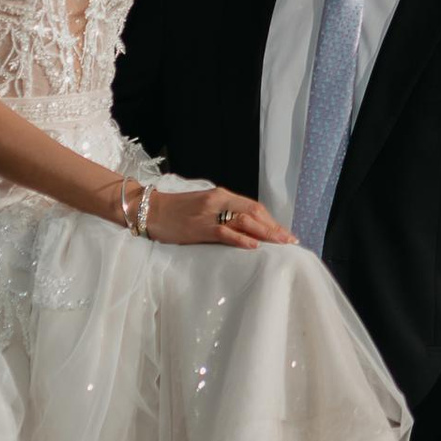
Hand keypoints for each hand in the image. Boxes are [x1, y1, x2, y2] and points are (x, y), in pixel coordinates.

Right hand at [145, 182, 295, 250]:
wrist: (151, 211)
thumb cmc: (177, 211)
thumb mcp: (205, 206)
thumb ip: (224, 212)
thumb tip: (245, 227)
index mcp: (222, 195)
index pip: (253, 206)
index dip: (270, 219)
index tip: (283, 231)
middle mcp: (219, 200)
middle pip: (254, 212)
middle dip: (274, 227)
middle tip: (290, 240)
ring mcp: (210, 213)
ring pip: (244, 221)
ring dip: (266, 233)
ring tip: (281, 244)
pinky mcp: (200, 227)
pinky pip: (225, 232)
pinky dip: (241, 238)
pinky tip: (254, 245)